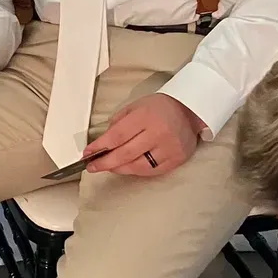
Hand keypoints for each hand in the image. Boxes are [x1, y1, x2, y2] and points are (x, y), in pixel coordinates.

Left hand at [84, 93, 205, 178]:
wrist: (190, 110)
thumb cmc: (159, 107)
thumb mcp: (135, 106)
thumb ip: (118, 123)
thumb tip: (103, 143)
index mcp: (146, 116)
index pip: (117, 136)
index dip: (99, 147)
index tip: (87, 154)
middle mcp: (158, 133)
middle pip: (125, 154)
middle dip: (105, 162)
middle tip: (92, 166)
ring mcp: (169, 148)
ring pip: (138, 166)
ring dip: (119, 168)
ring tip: (109, 167)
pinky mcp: (177, 158)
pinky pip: (152, 171)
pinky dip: (136, 171)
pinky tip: (127, 168)